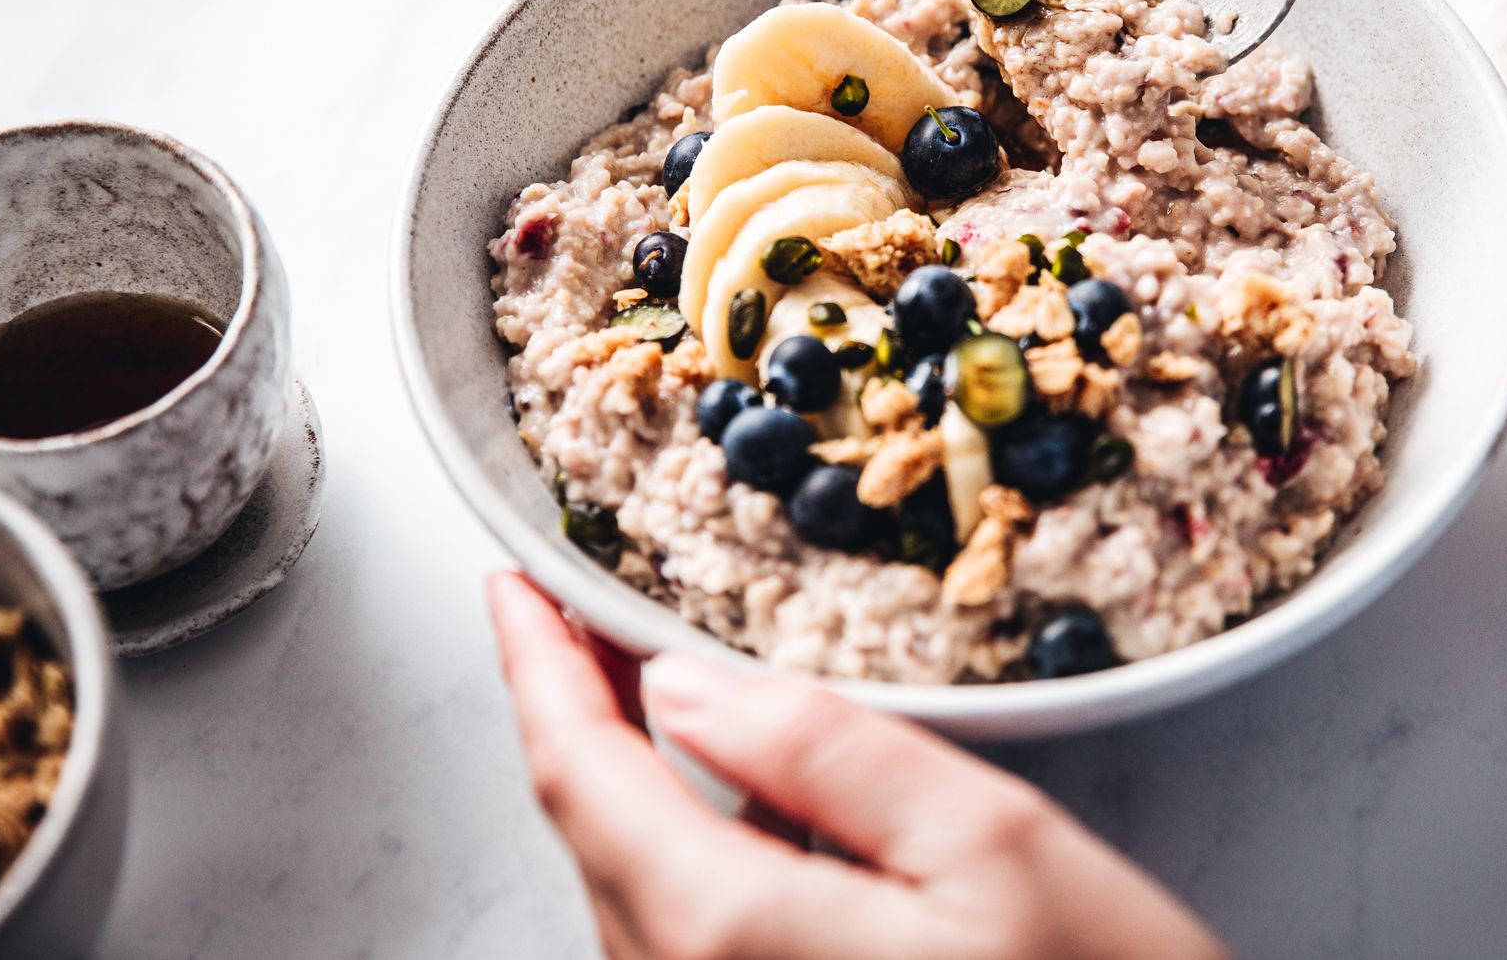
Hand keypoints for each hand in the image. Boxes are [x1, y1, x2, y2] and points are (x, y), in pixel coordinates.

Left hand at [486, 573, 1229, 959]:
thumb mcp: (990, 848)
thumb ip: (826, 755)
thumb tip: (685, 688)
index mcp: (728, 934)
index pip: (580, 775)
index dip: (536, 664)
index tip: (516, 582)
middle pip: (591, 832)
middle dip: (576, 706)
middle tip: (584, 606)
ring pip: (629, 887)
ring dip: (622, 775)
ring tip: (641, 679)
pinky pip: (681, 937)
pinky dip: (674, 843)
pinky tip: (723, 797)